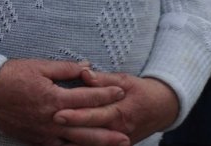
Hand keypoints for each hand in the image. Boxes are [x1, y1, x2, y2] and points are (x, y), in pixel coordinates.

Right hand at [0, 59, 127, 145]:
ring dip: (96, 144)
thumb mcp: (39, 66)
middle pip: (87, 127)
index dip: (106, 94)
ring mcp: (43, 132)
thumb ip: (65, 68)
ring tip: (113, 145)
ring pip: (75, 142)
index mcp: (54, 98)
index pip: (87, 98)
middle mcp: (52, 119)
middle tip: (127, 133)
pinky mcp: (34, 139)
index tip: (120, 92)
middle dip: (109, 131)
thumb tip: (87, 66)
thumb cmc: (10, 75)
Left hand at [54, 72, 178, 143]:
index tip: (57, 113)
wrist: (161, 109)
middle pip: (90, 133)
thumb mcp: (124, 80)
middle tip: (50, 123)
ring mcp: (118, 141)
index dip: (76, 115)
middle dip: (69, 129)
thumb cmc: (139, 91)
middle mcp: (118, 130)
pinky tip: (62, 143)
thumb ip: (103, 78)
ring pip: (92, 145)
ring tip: (50, 135)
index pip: (94, 115)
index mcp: (120, 112)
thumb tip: (85, 73)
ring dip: (72, 140)